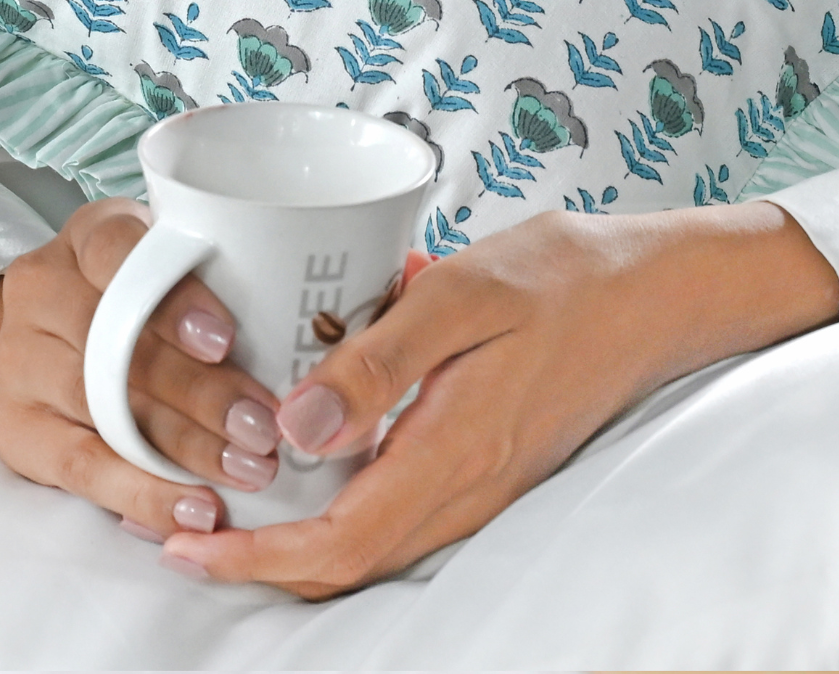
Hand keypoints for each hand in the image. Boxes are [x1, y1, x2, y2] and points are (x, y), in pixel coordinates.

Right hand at [0, 198, 284, 541]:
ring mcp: (19, 359)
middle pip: (115, 341)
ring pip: (103, 405)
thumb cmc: (134, 300)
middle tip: (262, 426)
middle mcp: (41, 290)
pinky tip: (193, 508)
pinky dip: (142, 492)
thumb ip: (213, 280)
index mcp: (87, 236)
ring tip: (246, 469)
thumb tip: (302, 330)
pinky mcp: (16, 428)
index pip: (120, 252)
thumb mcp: (164, 268)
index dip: (174, 298)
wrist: (42, 344)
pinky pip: (82, 467)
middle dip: (197, 390)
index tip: (227, 339)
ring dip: (182, 445)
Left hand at [160, 201, 838, 597]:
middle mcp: (465, 488)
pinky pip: (399, 504)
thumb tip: (298, 428)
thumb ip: (378, 364)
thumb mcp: (460, 296)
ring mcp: (480, 482)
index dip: (256, 558)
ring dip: (296, 533)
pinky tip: (306, 449)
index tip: (188, 545)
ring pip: (372, 539)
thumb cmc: (561, 279)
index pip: (338, 544)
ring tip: (225, 498)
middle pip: (346, 559)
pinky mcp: (485, 460)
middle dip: (261, 559)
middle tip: (184, 528)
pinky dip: (340, 500)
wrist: (654, 292)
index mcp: (453, 455)